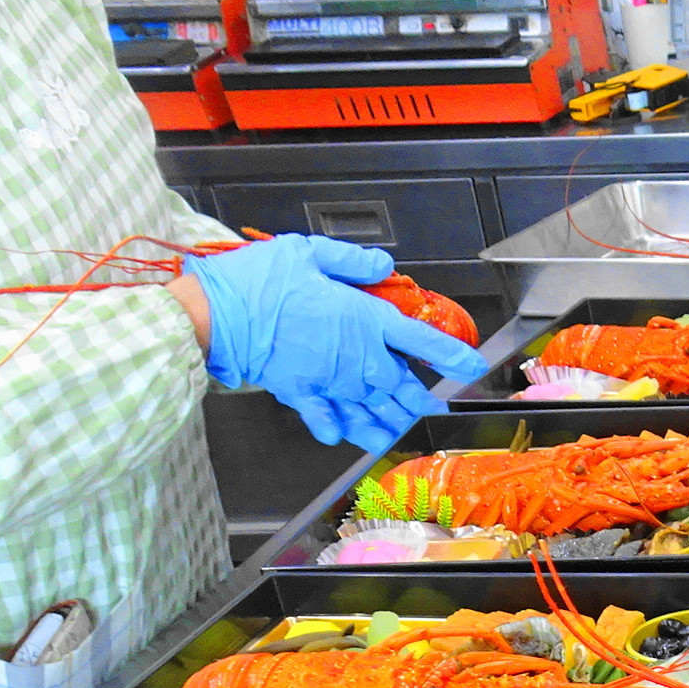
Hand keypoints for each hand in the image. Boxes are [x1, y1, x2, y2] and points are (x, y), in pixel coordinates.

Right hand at [186, 235, 487, 450]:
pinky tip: (348, 434)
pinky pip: (330, 421)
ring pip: (374, 412)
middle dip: (420, 400)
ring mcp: (331, 382)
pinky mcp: (303, 395)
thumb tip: (383, 266)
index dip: (452, 356)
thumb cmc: (259, 280)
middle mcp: (355, 358)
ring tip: (401, 429)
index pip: (421, 342)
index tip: (472, 367)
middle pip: (401, 387)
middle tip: (432, 407)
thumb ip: (351, 262)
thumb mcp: (308, 253)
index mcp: (364, 320)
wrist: (215, 315)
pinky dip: (341, 430)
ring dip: (391, 423)